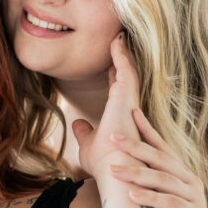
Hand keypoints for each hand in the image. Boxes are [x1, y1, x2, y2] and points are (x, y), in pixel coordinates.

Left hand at [72, 33, 141, 175]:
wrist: (114, 172)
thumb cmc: (104, 165)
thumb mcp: (89, 145)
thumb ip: (85, 133)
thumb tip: (77, 125)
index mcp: (119, 116)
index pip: (118, 90)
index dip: (115, 75)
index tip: (112, 63)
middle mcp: (128, 107)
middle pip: (126, 77)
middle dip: (123, 58)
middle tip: (120, 39)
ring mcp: (130, 101)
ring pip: (128, 70)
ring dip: (123, 52)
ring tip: (119, 35)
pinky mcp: (127, 97)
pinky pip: (125, 70)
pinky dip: (121, 55)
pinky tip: (116, 41)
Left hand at [108, 108, 207, 207]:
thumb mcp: (156, 201)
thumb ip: (141, 183)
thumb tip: (113, 167)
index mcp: (181, 174)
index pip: (162, 146)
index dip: (147, 129)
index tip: (131, 111)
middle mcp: (190, 181)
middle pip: (160, 158)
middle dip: (135, 146)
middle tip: (112, 136)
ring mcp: (194, 198)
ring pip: (163, 179)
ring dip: (137, 173)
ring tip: (113, 170)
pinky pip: (170, 203)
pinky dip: (150, 198)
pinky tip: (132, 195)